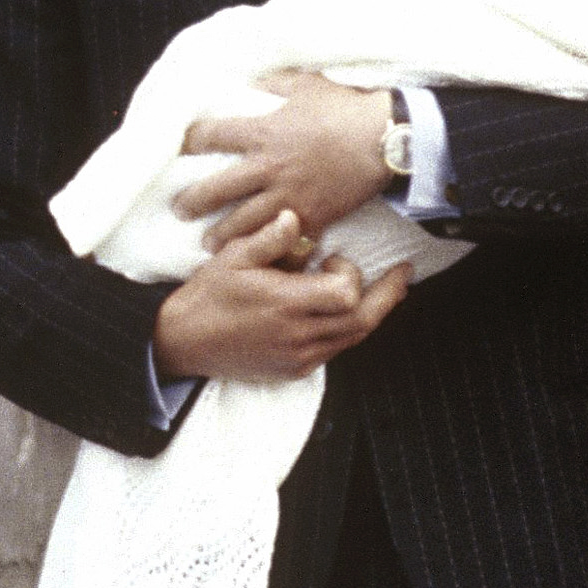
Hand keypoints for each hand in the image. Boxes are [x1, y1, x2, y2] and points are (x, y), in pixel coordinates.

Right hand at [153, 210, 411, 381]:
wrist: (183, 341)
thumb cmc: (208, 295)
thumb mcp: (232, 258)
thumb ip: (268, 239)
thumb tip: (295, 218)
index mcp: (284, 305)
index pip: (345, 295)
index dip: (349, 273)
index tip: (331, 257)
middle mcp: (298, 336)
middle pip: (363, 321)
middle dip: (388, 295)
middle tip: (403, 273)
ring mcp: (298, 357)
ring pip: (353, 338)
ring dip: (370, 312)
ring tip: (381, 290)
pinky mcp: (294, 370)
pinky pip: (335, 350)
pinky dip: (346, 329)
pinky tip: (341, 311)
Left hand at [174, 71, 392, 249]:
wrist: (385, 139)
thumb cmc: (344, 108)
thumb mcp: (303, 83)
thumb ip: (271, 83)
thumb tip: (249, 82)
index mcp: (261, 132)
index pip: (210, 136)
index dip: (191, 141)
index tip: (182, 148)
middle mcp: (267, 167)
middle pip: (215, 189)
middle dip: (191, 202)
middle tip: (179, 209)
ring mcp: (287, 196)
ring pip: (242, 223)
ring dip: (221, 235)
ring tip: (209, 243)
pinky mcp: (311, 217)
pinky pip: (283, 240)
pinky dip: (268, 250)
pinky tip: (256, 256)